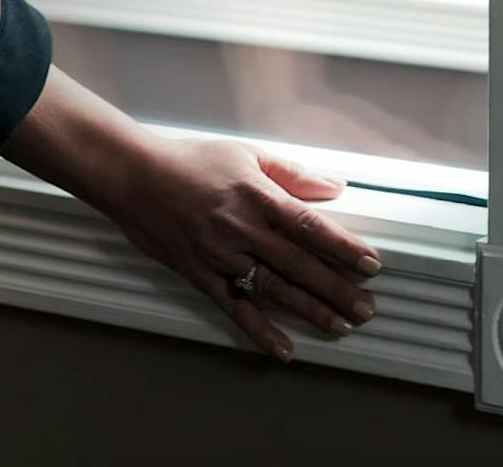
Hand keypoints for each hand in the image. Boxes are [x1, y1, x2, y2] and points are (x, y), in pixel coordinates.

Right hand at [100, 133, 383, 362]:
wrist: (132, 175)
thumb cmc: (188, 160)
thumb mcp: (244, 154)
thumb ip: (290, 172)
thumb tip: (333, 186)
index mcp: (256, 196)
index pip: (309, 226)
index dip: (343, 247)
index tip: (371, 265)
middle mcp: (242, 229)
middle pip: (299, 264)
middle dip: (337, 289)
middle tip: (367, 308)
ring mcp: (221, 255)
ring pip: (273, 289)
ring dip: (311, 310)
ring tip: (341, 327)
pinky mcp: (200, 273)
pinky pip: (233, 307)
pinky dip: (259, 331)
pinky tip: (283, 349)